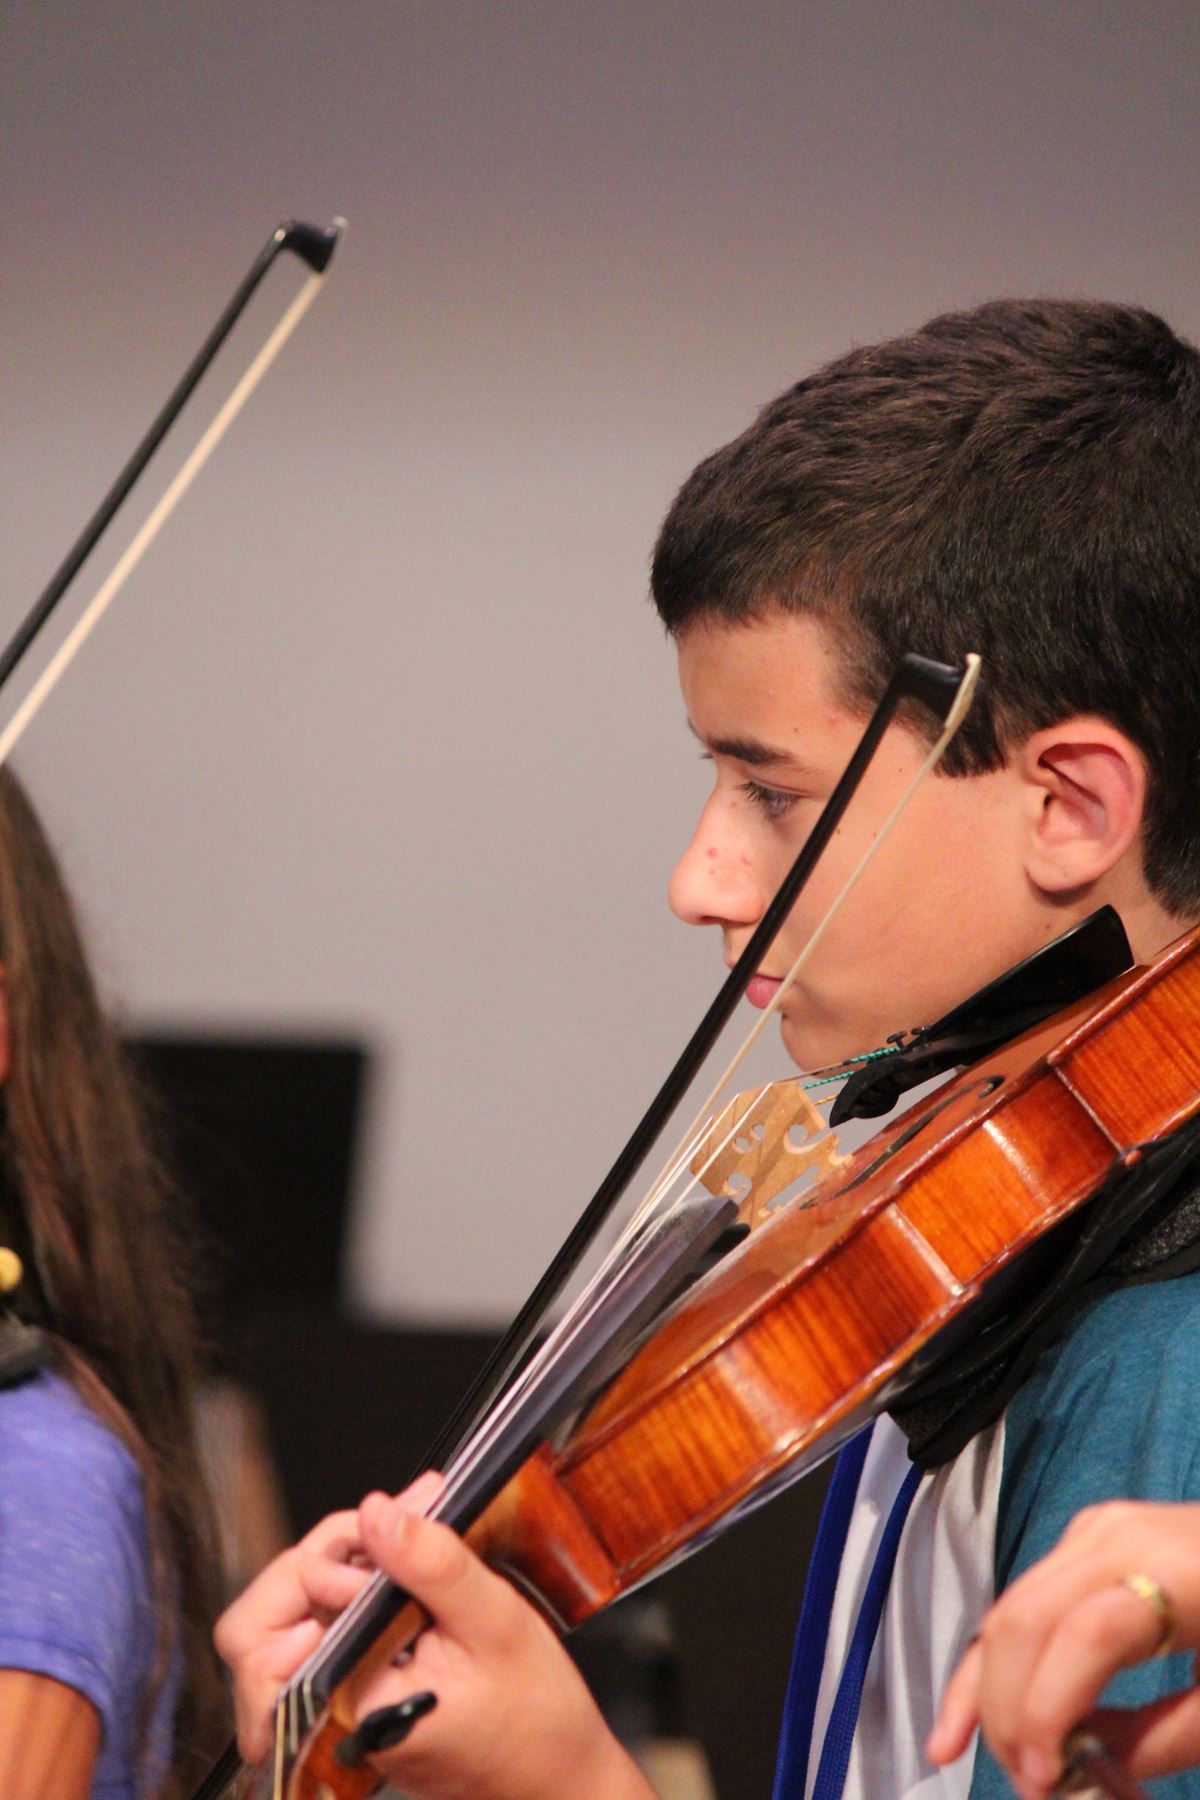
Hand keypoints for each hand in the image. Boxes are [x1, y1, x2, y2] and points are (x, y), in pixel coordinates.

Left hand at [215, 1473, 654, 1799]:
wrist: (560, 1776)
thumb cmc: (536, 1717)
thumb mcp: (495, 1623)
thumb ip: (431, 1566)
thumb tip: (377, 1512)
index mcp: (350, 1706)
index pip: (267, 1634)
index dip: (316, 1564)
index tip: (379, 1534)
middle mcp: (330, 1718)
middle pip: (258, 1630)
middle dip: (313, 1560)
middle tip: (377, 1531)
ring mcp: (338, 1713)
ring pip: (286, 1628)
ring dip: (333, 1569)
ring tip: (394, 1537)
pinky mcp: (355, 1699)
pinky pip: (323, 1638)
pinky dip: (351, 1590)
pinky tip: (399, 1562)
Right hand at [927, 1500, 1199, 1799]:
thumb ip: (1162, 1736)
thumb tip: (1079, 1770)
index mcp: (1172, 1571)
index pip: (1085, 1637)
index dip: (1051, 1712)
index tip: (1045, 1784)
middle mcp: (1114, 1538)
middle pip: (1027, 1621)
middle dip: (1009, 1709)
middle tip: (1025, 1782)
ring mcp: (1091, 1531)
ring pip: (1009, 1610)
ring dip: (988, 1691)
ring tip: (996, 1759)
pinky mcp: (1081, 1539)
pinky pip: (1022, 1600)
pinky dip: (994, 1660)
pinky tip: (966, 1714)